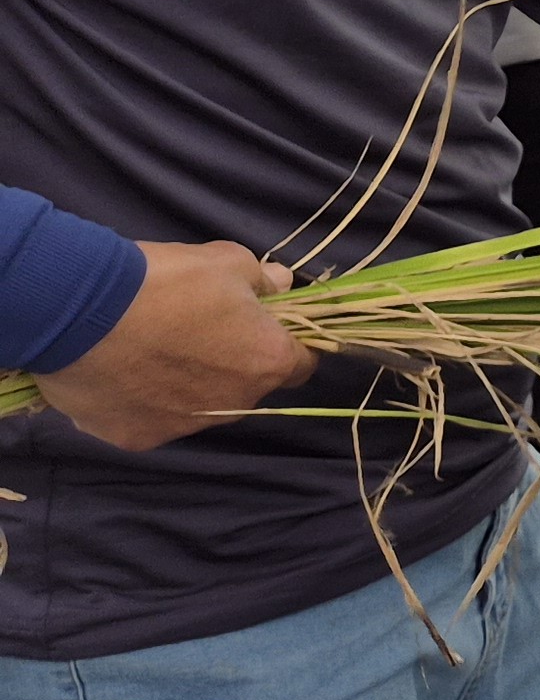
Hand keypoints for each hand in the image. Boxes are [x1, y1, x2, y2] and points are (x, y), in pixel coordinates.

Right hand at [38, 242, 310, 449]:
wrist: (77, 310)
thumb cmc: (164, 282)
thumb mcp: (226, 261)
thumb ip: (262, 279)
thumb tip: (280, 284)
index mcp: (266, 363)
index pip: (301, 363)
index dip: (286, 343)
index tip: (263, 327)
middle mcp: (233, 406)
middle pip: (245, 386)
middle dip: (230, 363)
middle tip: (194, 331)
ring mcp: (183, 428)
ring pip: (197, 407)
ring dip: (185, 385)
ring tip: (148, 350)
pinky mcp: (135, 438)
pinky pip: (148, 419)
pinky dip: (140, 400)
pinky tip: (117, 372)